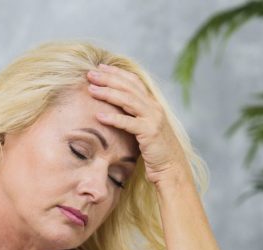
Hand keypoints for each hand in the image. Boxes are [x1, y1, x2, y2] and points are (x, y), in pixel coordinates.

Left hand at [85, 64, 189, 187]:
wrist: (172, 169)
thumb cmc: (155, 151)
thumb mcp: (145, 129)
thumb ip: (134, 116)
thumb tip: (116, 109)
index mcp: (153, 104)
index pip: (134, 81)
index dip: (117, 73)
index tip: (100, 67)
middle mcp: (154, 108)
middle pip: (129, 87)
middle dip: (108, 78)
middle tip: (90, 74)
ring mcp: (153, 119)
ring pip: (128, 100)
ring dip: (108, 93)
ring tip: (91, 89)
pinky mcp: (150, 133)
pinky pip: (128, 123)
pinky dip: (113, 118)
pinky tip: (99, 116)